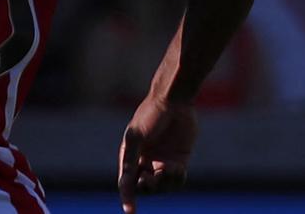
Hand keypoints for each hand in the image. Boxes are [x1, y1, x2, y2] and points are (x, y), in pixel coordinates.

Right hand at [118, 97, 196, 212]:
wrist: (173, 102)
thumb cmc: (150, 116)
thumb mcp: (136, 137)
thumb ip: (130, 160)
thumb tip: (125, 184)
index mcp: (130, 156)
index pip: (127, 182)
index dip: (128, 197)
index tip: (130, 211)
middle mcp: (145, 161)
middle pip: (145, 187)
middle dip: (148, 187)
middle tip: (152, 177)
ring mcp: (162, 161)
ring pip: (162, 186)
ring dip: (165, 183)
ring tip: (169, 169)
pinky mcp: (179, 160)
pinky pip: (177, 180)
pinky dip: (177, 179)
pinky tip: (178, 168)